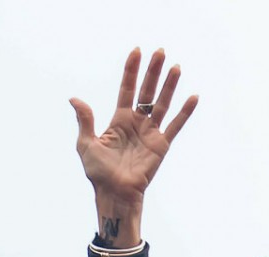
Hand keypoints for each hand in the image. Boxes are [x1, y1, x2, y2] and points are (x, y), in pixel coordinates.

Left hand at [70, 49, 197, 207]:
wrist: (114, 193)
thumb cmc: (99, 173)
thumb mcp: (86, 144)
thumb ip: (85, 120)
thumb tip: (74, 99)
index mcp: (119, 120)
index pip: (127, 89)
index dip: (131, 70)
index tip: (137, 51)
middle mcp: (137, 123)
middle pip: (147, 91)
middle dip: (153, 71)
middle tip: (160, 51)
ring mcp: (150, 133)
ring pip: (162, 103)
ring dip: (169, 85)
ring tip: (176, 67)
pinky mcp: (161, 145)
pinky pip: (175, 125)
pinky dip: (185, 112)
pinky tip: (193, 97)